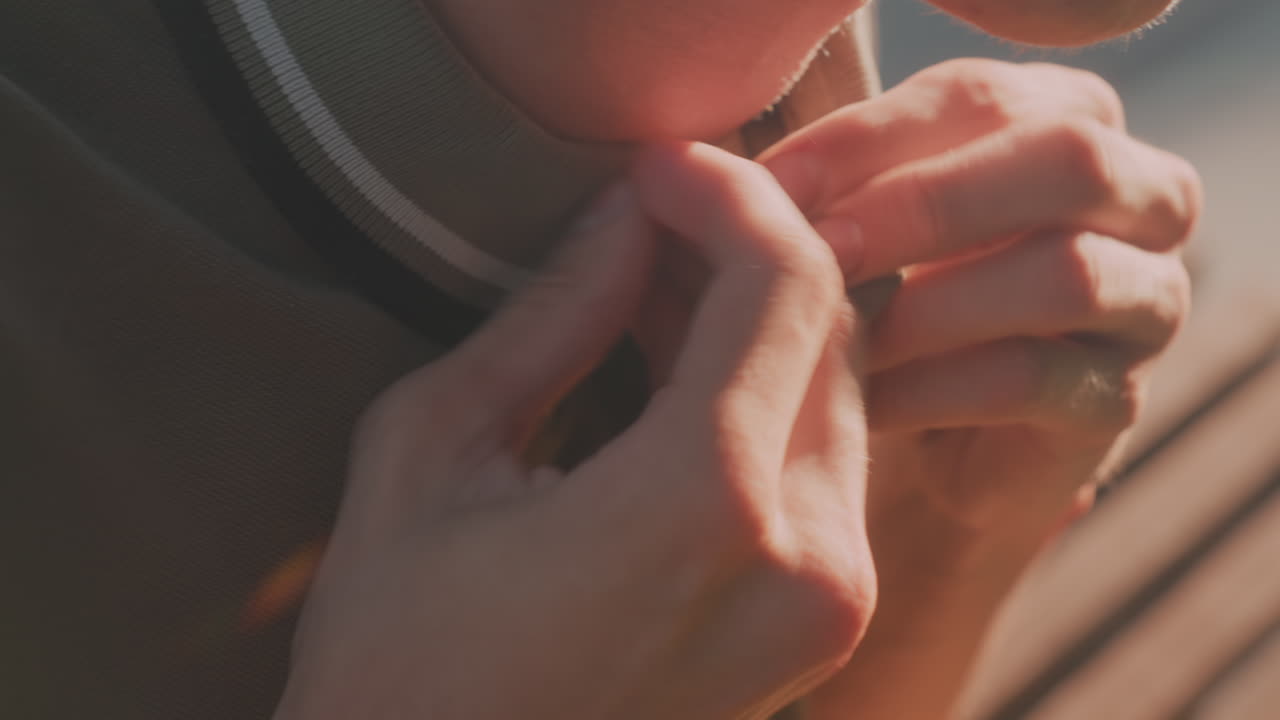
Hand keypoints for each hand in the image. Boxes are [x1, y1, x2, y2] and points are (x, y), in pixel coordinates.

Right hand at [275, 143, 874, 719]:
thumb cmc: (399, 661)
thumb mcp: (432, 455)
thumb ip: (549, 317)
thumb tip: (621, 218)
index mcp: (703, 508)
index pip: (783, 282)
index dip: (724, 194)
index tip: (651, 169)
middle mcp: (806, 560)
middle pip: (828, 329)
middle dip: (742, 250)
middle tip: (641, 222)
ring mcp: (827, 604)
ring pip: (837, 389)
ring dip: (754, 321)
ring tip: (645, 294)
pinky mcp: (820, 625)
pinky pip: (825, 461)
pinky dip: (765, 394)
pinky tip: (677, 372)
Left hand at [755, 59, 1198, 717]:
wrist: (904, 460)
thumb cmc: (857, 311)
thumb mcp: (828, 233)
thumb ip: (795, 191)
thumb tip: (680, 167)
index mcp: (1061, 116)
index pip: (978, 96)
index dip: (867, 139)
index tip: (763, 188)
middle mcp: (1135, 194)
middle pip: (1067, 159)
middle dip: (925, 206)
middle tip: (817, 255)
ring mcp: (1143, 303)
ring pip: (1067, 274)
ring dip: (928, 303)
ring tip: (829, 339)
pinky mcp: (1113, 404)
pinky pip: (1040, 380)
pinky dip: (936, 388)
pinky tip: (860, 407)